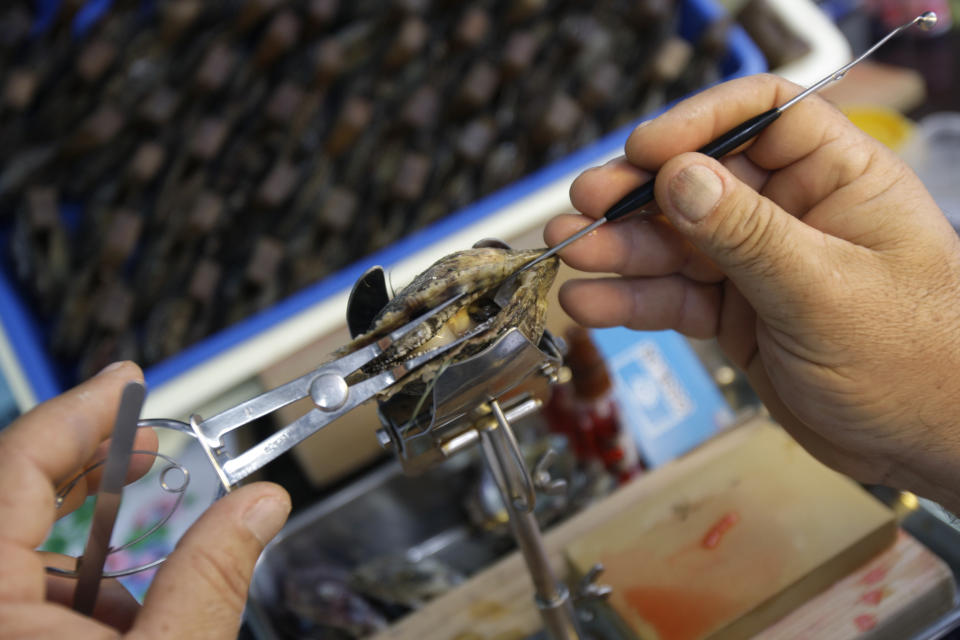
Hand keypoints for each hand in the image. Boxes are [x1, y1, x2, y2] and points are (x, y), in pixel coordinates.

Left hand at [0, 361, 290, 636]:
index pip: (17, 464)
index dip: (80, 411)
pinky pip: (21, 597)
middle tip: (140, 437)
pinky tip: (120, 618)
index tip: (123, 381)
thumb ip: (211, 575)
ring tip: (146, 574)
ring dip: (91, 550)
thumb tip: (259, 505)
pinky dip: (73, 592)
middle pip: (14, 493)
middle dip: (89, 462)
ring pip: (19, 555)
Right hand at [545, 74, 959, 510]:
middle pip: (699, 181)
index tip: (645, 151)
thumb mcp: (827, 291)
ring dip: (618, 248)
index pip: (761, 118)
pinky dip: (631, 300)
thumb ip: (748, 234)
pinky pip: (673, 297)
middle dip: (636, 193)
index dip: (697, 125)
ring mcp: (757, 265)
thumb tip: (680, 177)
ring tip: (568, 251)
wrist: (927, 447)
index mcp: (837, 179)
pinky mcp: (734, 314)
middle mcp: (791, 213)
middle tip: (584, 203)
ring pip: (674, 243)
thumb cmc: (920, 362)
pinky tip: (592, 302)